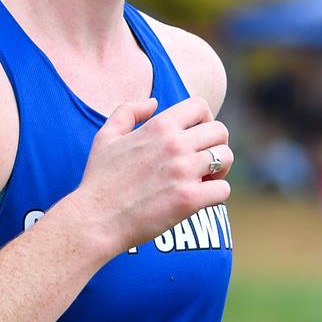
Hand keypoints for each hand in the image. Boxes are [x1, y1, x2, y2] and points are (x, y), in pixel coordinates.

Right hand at [68, 95, 232, 258]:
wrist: (95, 219)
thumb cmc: (99, 180)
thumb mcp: (105, 136)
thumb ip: (127, 111)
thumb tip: (154, 102)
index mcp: (158, 126)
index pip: (200, 106)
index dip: (205, 119)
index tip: (197, 137)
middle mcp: (175, 145)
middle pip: (220, 132)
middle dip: (216, 145)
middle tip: (203, 162)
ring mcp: (184, 172)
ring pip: (226, 158)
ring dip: (220, 169)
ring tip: (204, 180)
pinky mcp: (189, 199)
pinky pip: (223, 189)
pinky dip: (217, 194)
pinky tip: (201, 199)